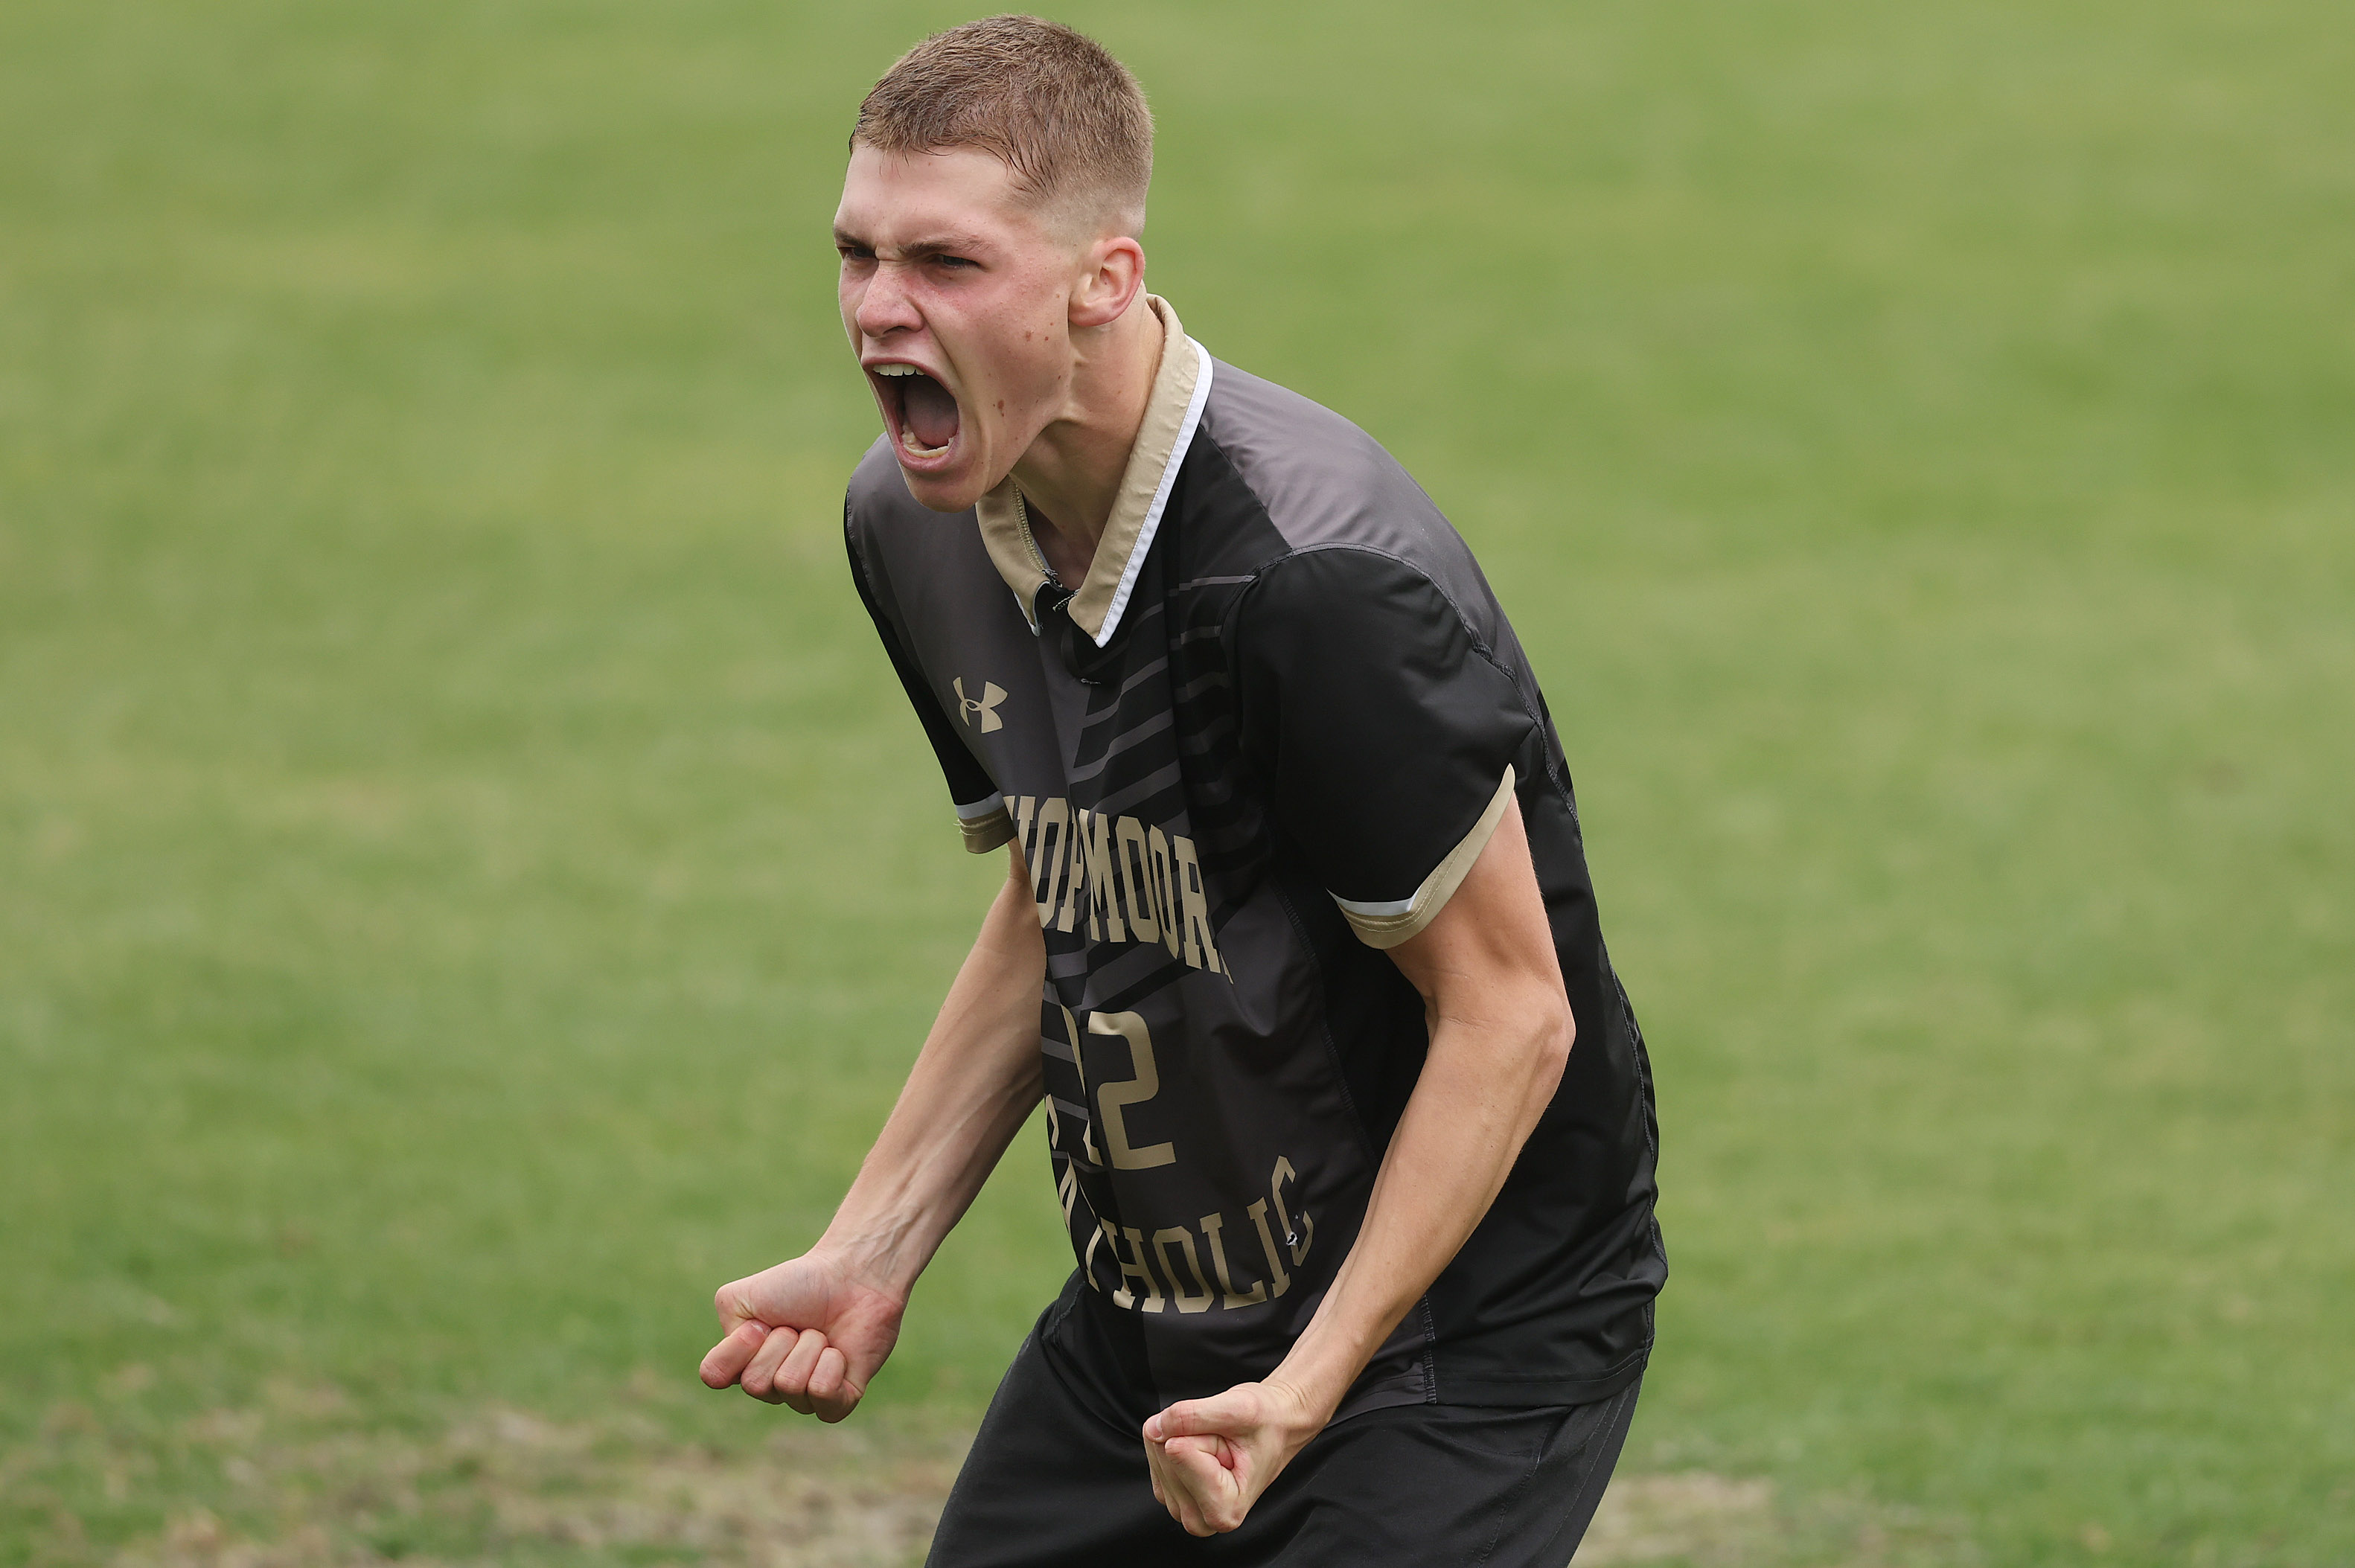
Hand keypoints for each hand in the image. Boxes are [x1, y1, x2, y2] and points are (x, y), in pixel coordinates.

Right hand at [698, 1251, 903, 1421]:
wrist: (853, 1278)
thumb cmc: (799, 1286)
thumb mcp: (744, 1295)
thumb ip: (725, 1325)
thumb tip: (738, 1365)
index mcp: (742, 1364)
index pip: (714, 1375)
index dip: (737, 1347)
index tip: (759, 1324)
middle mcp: (769, 1389)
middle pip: (755, 1383)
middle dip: (780, 1342)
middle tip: (796, 1326)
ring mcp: (803, 1400)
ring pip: (791, 1385)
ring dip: (809, 1346)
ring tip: (820, 1334)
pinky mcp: (838, 1403)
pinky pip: (823, 1394)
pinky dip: (831, 1363)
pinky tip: (838, 1352)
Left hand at [1141, 1379, 1327, 1535]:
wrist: (1277, 1425)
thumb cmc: (1267, 1422)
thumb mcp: (1238, 1409)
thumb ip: (1192, 1417)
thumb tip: (1153, 1429)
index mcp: (1225, 1510)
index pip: (1179, 1452)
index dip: (1204, 1432)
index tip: (1233, 1442)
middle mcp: (1202, 1518)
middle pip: (1165, 1454)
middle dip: (1192, 1433)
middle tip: (1225, 1439)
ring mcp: (1183, 1507)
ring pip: (1157, 1452)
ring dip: (1181, 1434)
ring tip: (1217, 1441)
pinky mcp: (1170, 1492)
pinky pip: (1153, 1452)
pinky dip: (1172, 1436)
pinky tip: (1200, 1443)